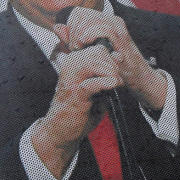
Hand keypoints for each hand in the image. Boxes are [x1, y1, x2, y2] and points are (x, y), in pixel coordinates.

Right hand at [31, 43, 120, 178]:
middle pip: (97, 52)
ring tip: (117, 83)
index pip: (97, 49)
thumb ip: (105, 73)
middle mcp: (70, 67)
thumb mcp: (95, 87)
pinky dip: (104, 82)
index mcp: (74, 63)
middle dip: (112, 64)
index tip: (118, 70)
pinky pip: (90, 83)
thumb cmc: (78, 109)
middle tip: (118, 79)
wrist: (60, 130)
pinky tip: (113, 84)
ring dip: (110, 72)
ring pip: (93, 63)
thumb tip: (119, 57)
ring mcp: (71, 80)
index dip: (111, 58)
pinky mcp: (74, 95)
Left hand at [53, 7, 166, 112]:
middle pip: (83, 14)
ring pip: (92, 19)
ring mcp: (118, 27)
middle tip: (73, 46)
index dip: (70, 26)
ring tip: (78, 46)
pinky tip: (85, 43)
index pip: (79, 12)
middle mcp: (110, 19)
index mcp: (102, 20)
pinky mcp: (122, 37)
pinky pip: (104, 28)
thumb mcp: (87, 50)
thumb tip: (56, 26)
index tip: (70, 41)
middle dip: (73, 30)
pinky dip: (91, 34)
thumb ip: (71, 39)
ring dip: (80, 33)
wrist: (135, 76)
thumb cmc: (112, 63)